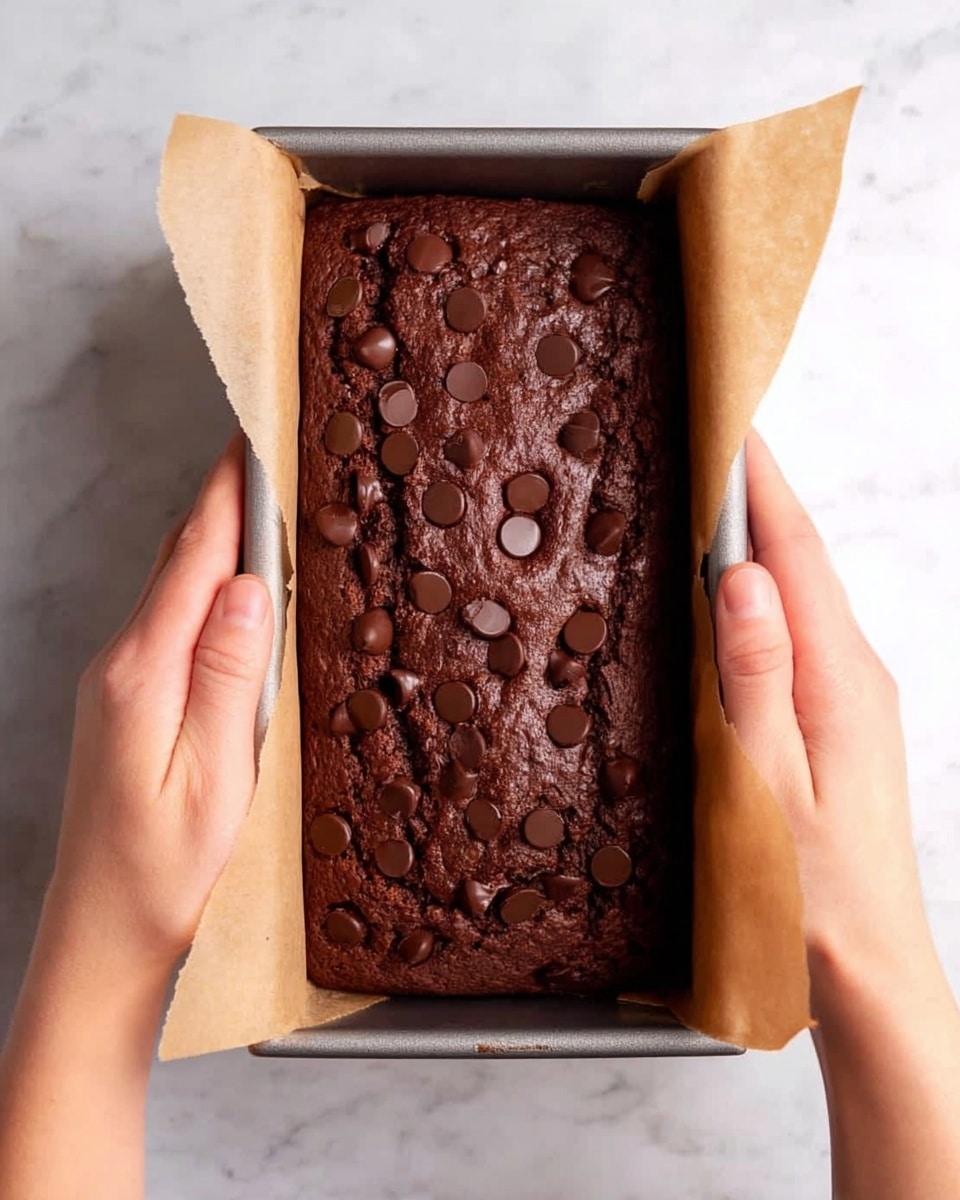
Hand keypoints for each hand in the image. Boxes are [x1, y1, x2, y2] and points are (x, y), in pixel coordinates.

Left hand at [48, 433, 273, 972]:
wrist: (104, 935)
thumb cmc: (164, 872)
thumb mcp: (217, 776)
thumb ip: (232, 675)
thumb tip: (252, 586)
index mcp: (144, 672)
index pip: (195, 556)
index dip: (231, 491)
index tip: (258, 435)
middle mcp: (123, 664)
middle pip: (181, 559)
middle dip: (228, 501)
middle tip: (276, 457)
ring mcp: (120, 682)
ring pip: (176, 589)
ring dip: (221, 544)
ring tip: (269, 511)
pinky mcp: (129, 703)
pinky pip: (173, 625)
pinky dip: (209, 591)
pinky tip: (240, 596)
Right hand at [713, 432, 959, 1199]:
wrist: (868, 972)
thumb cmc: (815, 894)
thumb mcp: (771, 787)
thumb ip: (757, 682)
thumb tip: (747, 582)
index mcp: (840, 681)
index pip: (797, 556)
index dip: (762, 485)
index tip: (731, 421)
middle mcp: (853, 677)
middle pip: (802, 563)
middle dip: (759, 496)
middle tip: (708, 440)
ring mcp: (848, 699)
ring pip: (799, 597)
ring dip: (761, 541)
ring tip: (711, 497)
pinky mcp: (833, 723)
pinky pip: (795, 636)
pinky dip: (764, 596)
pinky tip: (732, 595)